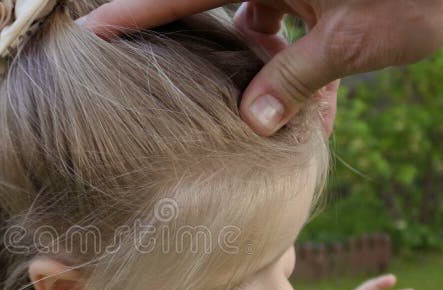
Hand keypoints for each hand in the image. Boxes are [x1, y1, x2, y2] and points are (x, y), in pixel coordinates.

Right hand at [75, 0, 442, 135]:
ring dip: (246, 50)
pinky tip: (289, 82)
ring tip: (244, 98)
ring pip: (247, 10)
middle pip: (208, 1)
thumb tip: (250, 124)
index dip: (131, 13)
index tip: (89, 30)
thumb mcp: (353, 42)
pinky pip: (281, 9)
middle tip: (152, 75)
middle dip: (185, 35)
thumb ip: (295, 79)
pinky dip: (279, 42)